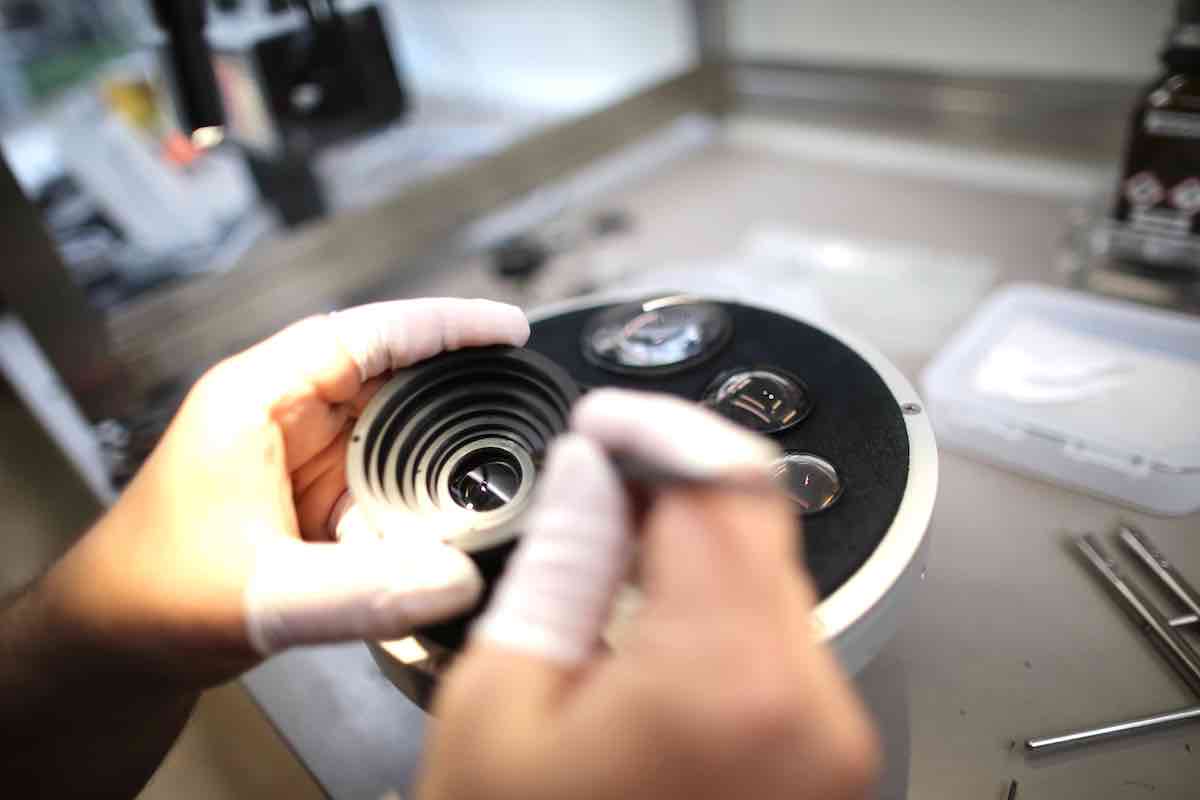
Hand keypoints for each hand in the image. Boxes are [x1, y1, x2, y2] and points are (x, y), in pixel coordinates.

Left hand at [40, 298, 528, 686]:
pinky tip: (441, 529)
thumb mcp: (260, 594)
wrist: (116, 643)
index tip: (505, 328)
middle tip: (522, 401)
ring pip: (395, 431)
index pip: (364, 334)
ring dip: (440, 455)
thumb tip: (455, 580)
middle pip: (391, 376)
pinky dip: (420, 500)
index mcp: (257, 398)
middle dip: (457, 389)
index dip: (442, 325)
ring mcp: (303, 454)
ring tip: (487, 478)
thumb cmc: (150, 594)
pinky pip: (386, 480)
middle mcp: (285, 414)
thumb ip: (359, 592)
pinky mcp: (316, 495)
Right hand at [419, 390, 880, 799]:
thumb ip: (562, 565)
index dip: (657, 430)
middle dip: (678, 483)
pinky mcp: (830, 766)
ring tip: (616, 546)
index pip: (720, 484)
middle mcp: (812, 709)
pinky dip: (721, 606)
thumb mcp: (501, 708)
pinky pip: (783, 643)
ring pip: (776, 578)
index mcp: (728, 681)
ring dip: (700, 542)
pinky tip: (657, 616)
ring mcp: (835, 744)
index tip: (606, 423)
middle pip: (762, 525)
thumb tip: (592, 474)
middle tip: (600, 478)